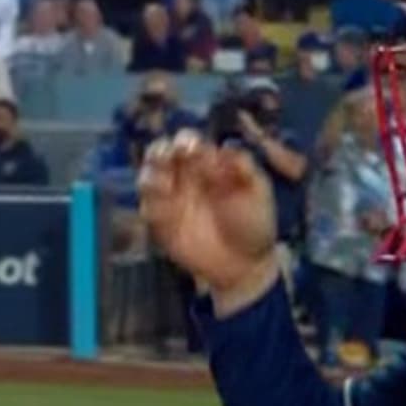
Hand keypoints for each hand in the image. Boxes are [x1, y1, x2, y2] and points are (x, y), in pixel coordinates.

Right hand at [138, 132, 280, 304]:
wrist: (246, 265)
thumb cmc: (254, 223)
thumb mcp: (258, 191)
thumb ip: (244, 168)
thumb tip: (225, 146)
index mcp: (205, 164)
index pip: (186, 142)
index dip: (185, 140)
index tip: (191, 148)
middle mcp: (183, 177)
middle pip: (159, 153)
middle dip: (158, 151)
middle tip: (166, 157)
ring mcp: (169, 200)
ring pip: (147, 177)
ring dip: (151, 176)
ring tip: (166, 186)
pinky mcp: (161, 223)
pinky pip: (147, 209)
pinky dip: (151, 206)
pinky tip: (165, 211)